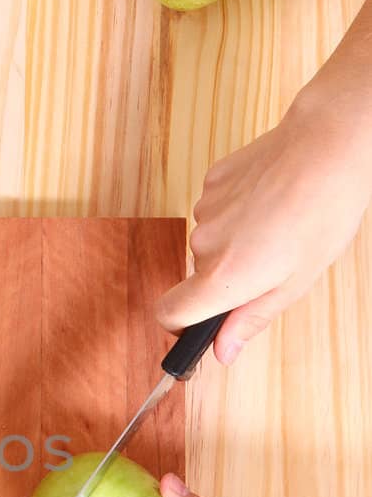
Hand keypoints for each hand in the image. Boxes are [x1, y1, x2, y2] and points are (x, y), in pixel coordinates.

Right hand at [156, 90, 371, 363]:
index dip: (179, 325)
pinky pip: (215, 210)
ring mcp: (204, 210)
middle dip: (227, 275)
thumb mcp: (297, 282)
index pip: (168, 313)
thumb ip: (251, 318)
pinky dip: (236, 212)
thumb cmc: (323, 212)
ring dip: (235, 241)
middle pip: (198, 275)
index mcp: (223, 277)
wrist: (327, 146)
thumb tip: (222, 350)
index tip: (198, 324)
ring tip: (276, 223)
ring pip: (210, 241)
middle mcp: (203, 245)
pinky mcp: (210, 181)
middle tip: (272, 260)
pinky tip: (268, 199)